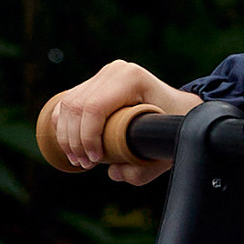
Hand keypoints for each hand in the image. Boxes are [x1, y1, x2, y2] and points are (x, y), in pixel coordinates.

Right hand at [45, 60, 198, 185]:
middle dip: (74, 140)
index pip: (95, 107)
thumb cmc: (174, 127)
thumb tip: (113, 172)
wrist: (180, 110)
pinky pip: (68, 103)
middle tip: (85, 164)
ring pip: (68, 105)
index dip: (87, 137)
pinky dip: (63, 126)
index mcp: (131, 78)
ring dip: (66, 136)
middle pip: (76, 106)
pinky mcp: (95, 83)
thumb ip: (141, 170)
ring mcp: (103, 75)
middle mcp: (115, 71)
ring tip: (78, 159)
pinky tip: (72, 145)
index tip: (94, 160)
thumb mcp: (163, 151)